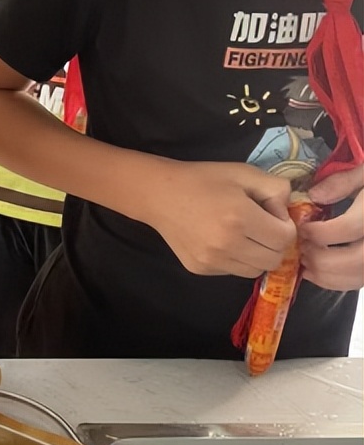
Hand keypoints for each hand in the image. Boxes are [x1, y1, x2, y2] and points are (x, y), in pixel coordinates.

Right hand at [147, 161, 294, 277]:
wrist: (160, 195)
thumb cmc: (204, 179)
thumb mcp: (244, 173)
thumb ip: (276, 188)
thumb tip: (286, 214)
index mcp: (240, 218)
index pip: (285, 238)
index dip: (285, 225)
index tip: (271, 213)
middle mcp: (227, 245)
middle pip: (274, 259)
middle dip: (275, 243)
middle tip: (261, 226)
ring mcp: (212, 261)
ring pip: (256, 270)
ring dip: (257, 255)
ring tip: (244, 235)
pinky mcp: (201, 269)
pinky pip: (234, 271)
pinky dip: (237, 259)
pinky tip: (223, 241)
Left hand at [300, 166, 363, 290]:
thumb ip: (344, 181)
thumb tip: (314, 195)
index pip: (348, 228)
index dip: (319, 232)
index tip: (302, 228)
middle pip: (355, 260)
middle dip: (321, 259)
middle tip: (301, 249)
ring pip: (358, 277)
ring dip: (326, 276)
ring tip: (305, 262)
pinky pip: (359, 282)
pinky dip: (337, 282)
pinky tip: (319, 272)